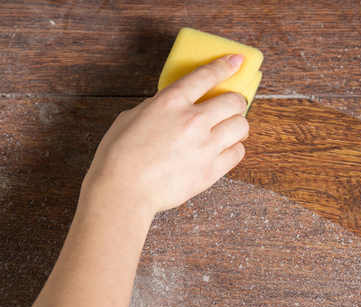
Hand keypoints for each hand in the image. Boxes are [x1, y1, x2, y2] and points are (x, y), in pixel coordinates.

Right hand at [82, 54, 248, 218]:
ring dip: (238, 126)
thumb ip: (158, 108)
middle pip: (234, 101)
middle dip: (235, 102)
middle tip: (230, 107)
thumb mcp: (132, 117)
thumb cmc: (119, 156)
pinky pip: (237, 154)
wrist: (123, 190)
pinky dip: (234, 149)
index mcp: (171, 101)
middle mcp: (193, 120)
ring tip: (230, 130)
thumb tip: (172, 109)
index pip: (207, 75)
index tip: (237, 61)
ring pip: (241, 126)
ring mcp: (205, 147)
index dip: (226, 66)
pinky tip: (225, 150)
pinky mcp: (210, 171)